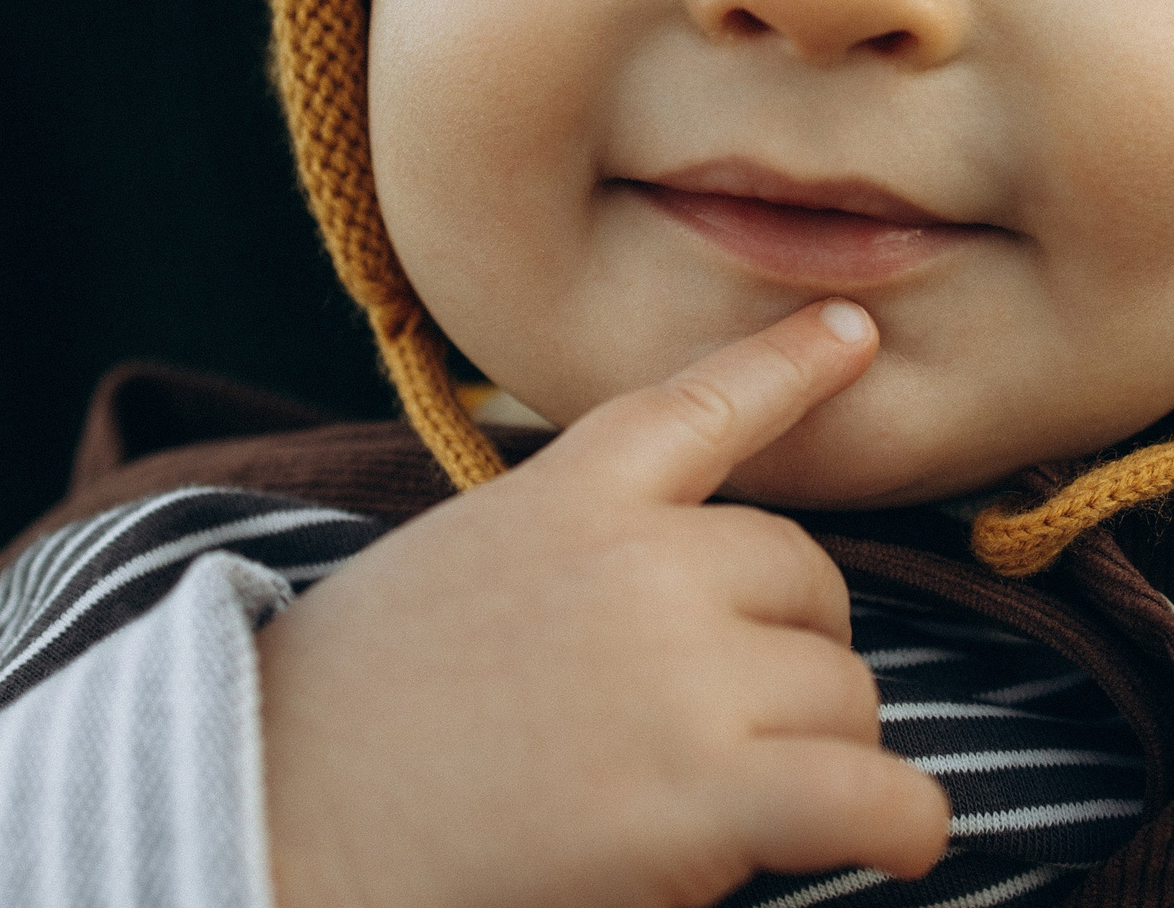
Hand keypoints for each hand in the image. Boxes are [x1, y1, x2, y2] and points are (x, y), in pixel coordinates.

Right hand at [258, 299, 949, 907]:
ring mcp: (679, 670)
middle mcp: (643, 558)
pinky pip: (874, 792)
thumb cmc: (360, 710)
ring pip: (846, 697)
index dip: (793, 368)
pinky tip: (895, 841)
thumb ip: (581, 540)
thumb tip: (708, 593)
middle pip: (810, 583)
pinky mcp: (703, 791)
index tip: (857, 333)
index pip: (708, 405)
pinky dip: (903, 825)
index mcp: (572, 490)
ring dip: (811, 754)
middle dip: (786, 654)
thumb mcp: (465, 560)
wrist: (270, 808)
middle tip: (696, 726)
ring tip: (700, 801)